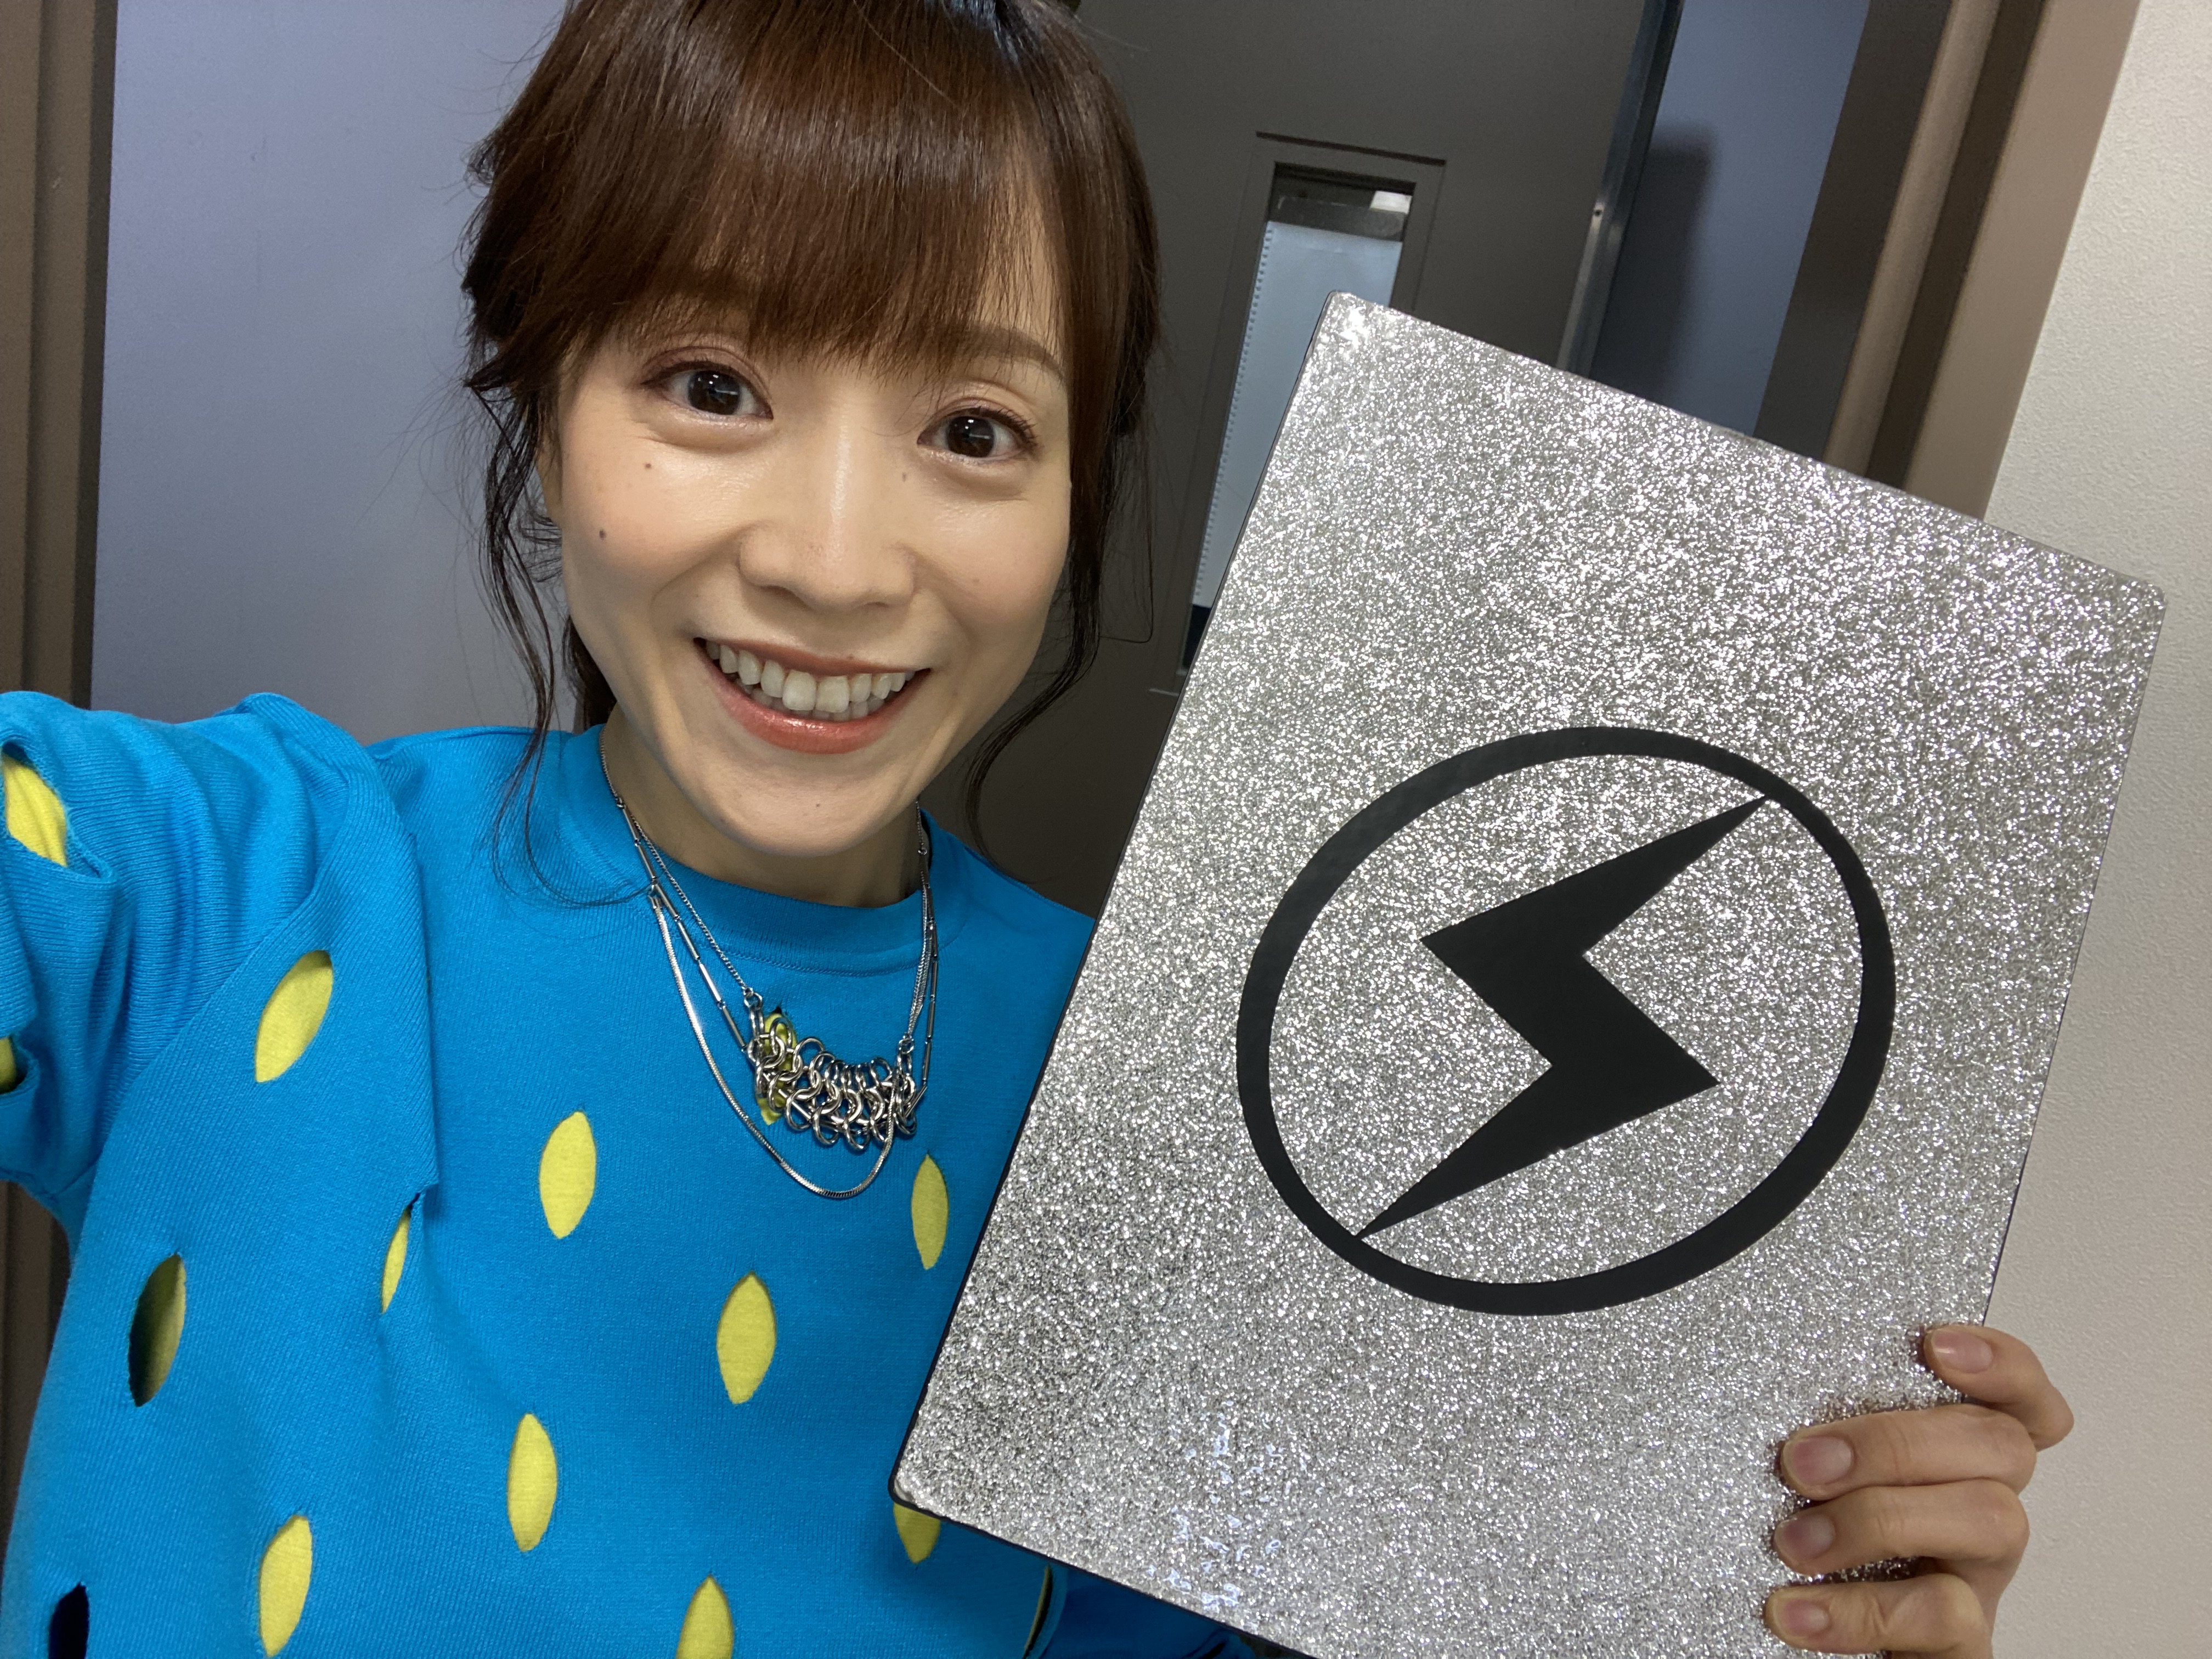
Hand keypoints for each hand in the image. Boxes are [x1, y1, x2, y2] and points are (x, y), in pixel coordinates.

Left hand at [1762, 1326, 2071, 1656]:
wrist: (1808, 1649)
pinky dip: (1863, 1610)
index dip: (2001, 1365)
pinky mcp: (1961, 1646)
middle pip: (1999, 1445)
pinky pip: (1947, 1619)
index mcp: (1953, 1462)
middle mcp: (1979, 1513)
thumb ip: (1821, 1427)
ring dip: (1881, 1519)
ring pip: (1994, 1520)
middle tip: (1802, 1462)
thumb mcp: (1815, 1475)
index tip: (1936, 1344)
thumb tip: (1764, 1380)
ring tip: (1794, 1542)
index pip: (2018, 1399)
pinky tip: (1796, 1609)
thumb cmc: (1808, 1545)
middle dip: (1897, 1442)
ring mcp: (1976, 1579)